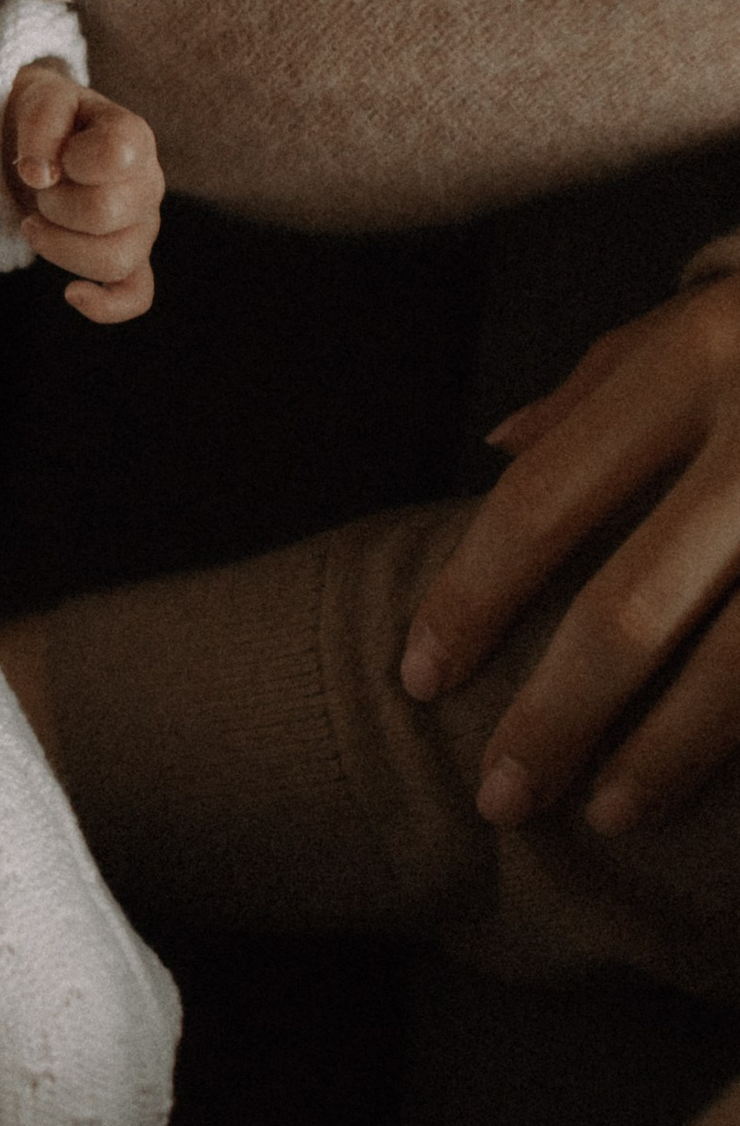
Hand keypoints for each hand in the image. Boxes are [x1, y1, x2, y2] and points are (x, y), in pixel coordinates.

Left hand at [3, 61, 161, 323]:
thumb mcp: (41, 97)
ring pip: (116, 259)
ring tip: (35, 222)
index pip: (113, 156)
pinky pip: (136, 294)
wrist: (48, 137)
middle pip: (104, 213)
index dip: (66, 158)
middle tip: (39, 189)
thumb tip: (40, 174)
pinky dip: (106, 305)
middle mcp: (148, 183)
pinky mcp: (129, 257)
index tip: (47, 153)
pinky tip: (72, 294)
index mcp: (133, 137)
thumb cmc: (49, 117)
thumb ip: (43, 123)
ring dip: (60, 245)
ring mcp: (142, 226)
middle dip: (53, 203)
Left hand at [403, 276, 739, 828]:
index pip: (543, 502)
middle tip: (497, 797)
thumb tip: (495, 443)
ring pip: (738, 664)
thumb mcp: (713, 310)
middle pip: (629, 607)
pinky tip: (716, 787)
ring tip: (605, 815)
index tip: (418, 678)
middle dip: (554, 716)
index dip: (470, 600)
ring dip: (665, 756)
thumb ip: (605, 378)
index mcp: (699, 358)